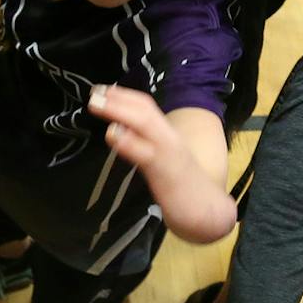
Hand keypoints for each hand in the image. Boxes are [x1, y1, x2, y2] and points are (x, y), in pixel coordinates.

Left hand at [90, 85, 235, 244]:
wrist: (208, 213)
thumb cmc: (183, 187)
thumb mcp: (163, 161)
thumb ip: (146, 147)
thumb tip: (121, 135)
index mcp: (167, 135)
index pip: (146, 107)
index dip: (123, 95)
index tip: (102, 89)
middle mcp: (169, 138)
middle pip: (145, 109)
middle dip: (118, 98)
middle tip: (93, 92)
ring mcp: (169, 154)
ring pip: (145, 124)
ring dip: (119, 111)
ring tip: (97, 105)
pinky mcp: (166, 174)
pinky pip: (146, 154)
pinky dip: (129, 142)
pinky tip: (113, 135)